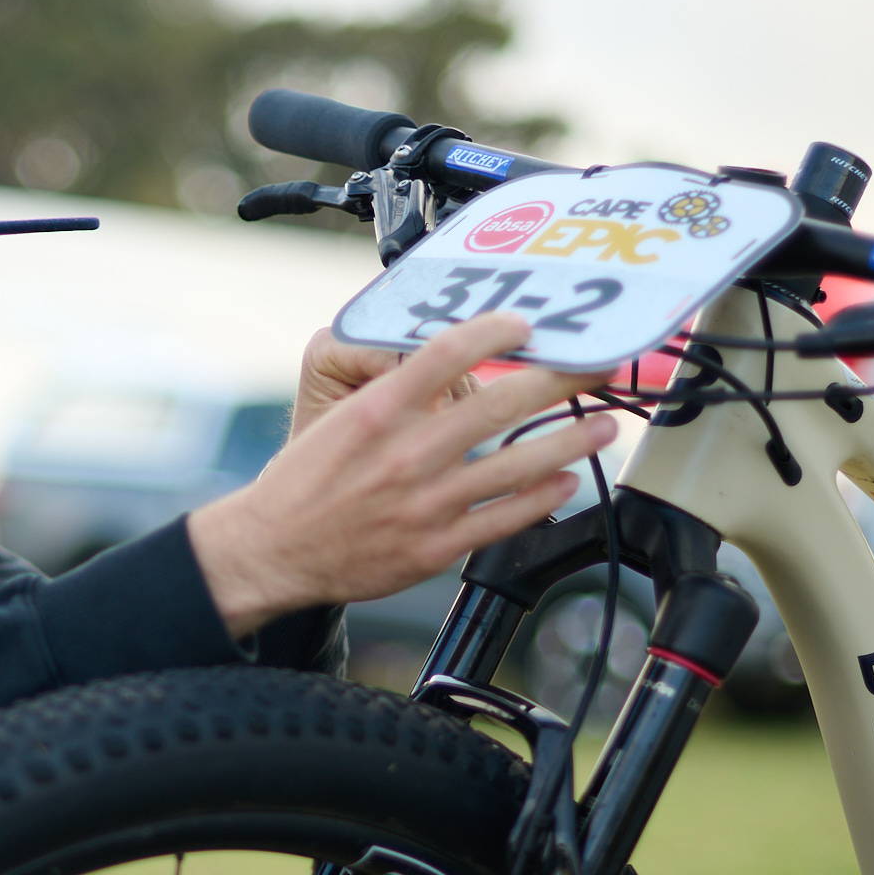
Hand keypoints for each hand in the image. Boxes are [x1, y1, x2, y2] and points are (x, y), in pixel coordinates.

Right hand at [188, 314, 615, 639]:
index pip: (447, 352)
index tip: (525, 324)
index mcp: (378, 411)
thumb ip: (397, 395)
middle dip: (559, 379)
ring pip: (517, 464)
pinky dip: (542, 497)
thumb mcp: (339, 420)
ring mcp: (426, 503)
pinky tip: (565, 481)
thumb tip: (452, 366)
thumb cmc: (304, 485)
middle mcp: (406, 453)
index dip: (496, 331)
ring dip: (570, 440)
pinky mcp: (435, 546)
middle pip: (500, 403)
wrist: (272, 550)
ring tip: (602, 424)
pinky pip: (504, 518)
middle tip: (596, 364)